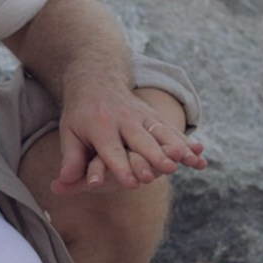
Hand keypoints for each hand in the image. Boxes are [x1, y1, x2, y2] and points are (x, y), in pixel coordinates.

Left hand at [51, 83, 204, 194]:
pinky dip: (186, 141)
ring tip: (191, 160)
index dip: (121, 167)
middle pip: (141, 140)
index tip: (132, 183)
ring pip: (162, 133)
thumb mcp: (69, 132)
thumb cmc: (80, 114)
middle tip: (168, 169)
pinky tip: (200, 153)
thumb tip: (61, 184)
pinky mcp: (154, 115)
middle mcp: (123, 120)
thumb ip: (71, 159)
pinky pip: (172, 129)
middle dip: (155, 155)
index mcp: (100, 126)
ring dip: (177, 146)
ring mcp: (142, 116)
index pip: (112, 150)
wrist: (96, 78)